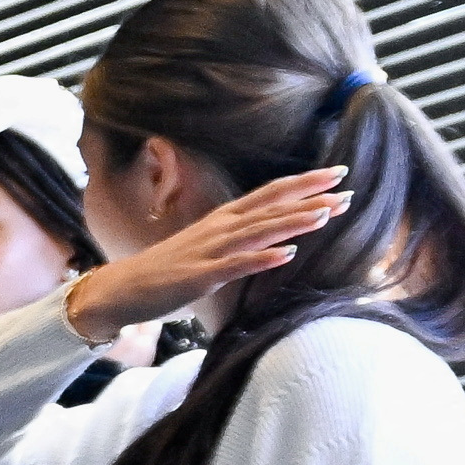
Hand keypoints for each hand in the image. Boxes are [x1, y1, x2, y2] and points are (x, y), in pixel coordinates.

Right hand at [68, 169, 344, 343]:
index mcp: (222, 219)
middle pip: (270, 208)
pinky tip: (288, 254)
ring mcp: (208, 251)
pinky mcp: (198, 276)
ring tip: (326, 214)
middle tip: (346, 186)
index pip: (270, 194)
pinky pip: (235, 265)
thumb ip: (237, 238)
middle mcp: (218, 229)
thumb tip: (272, 237)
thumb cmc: (164, 271)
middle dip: (309, 197)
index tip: (338, 173)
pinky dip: (262, 258)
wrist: (118, 290)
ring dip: (292, 222)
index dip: (304, 183)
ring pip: (258, 232)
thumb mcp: (205, 246)